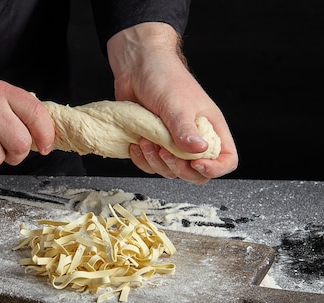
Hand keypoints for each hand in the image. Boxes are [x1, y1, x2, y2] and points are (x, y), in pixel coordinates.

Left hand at [106, 23, 237, 183]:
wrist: (136, 67)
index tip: (196, 163)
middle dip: (179, 169)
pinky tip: (136, 143)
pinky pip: (150, 165)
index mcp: (210, 129)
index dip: (215, 168)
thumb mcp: (177, 105)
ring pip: (170, 171)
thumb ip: (186, 130)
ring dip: (156, 162)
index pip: (226, 159)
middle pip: (196, 173)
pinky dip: (142, 160)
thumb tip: (199, 150)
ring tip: (147, 140)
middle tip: (164, 151)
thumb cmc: (164, 78)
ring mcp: (172, 143)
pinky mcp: (152, 144)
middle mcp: (193, 139)